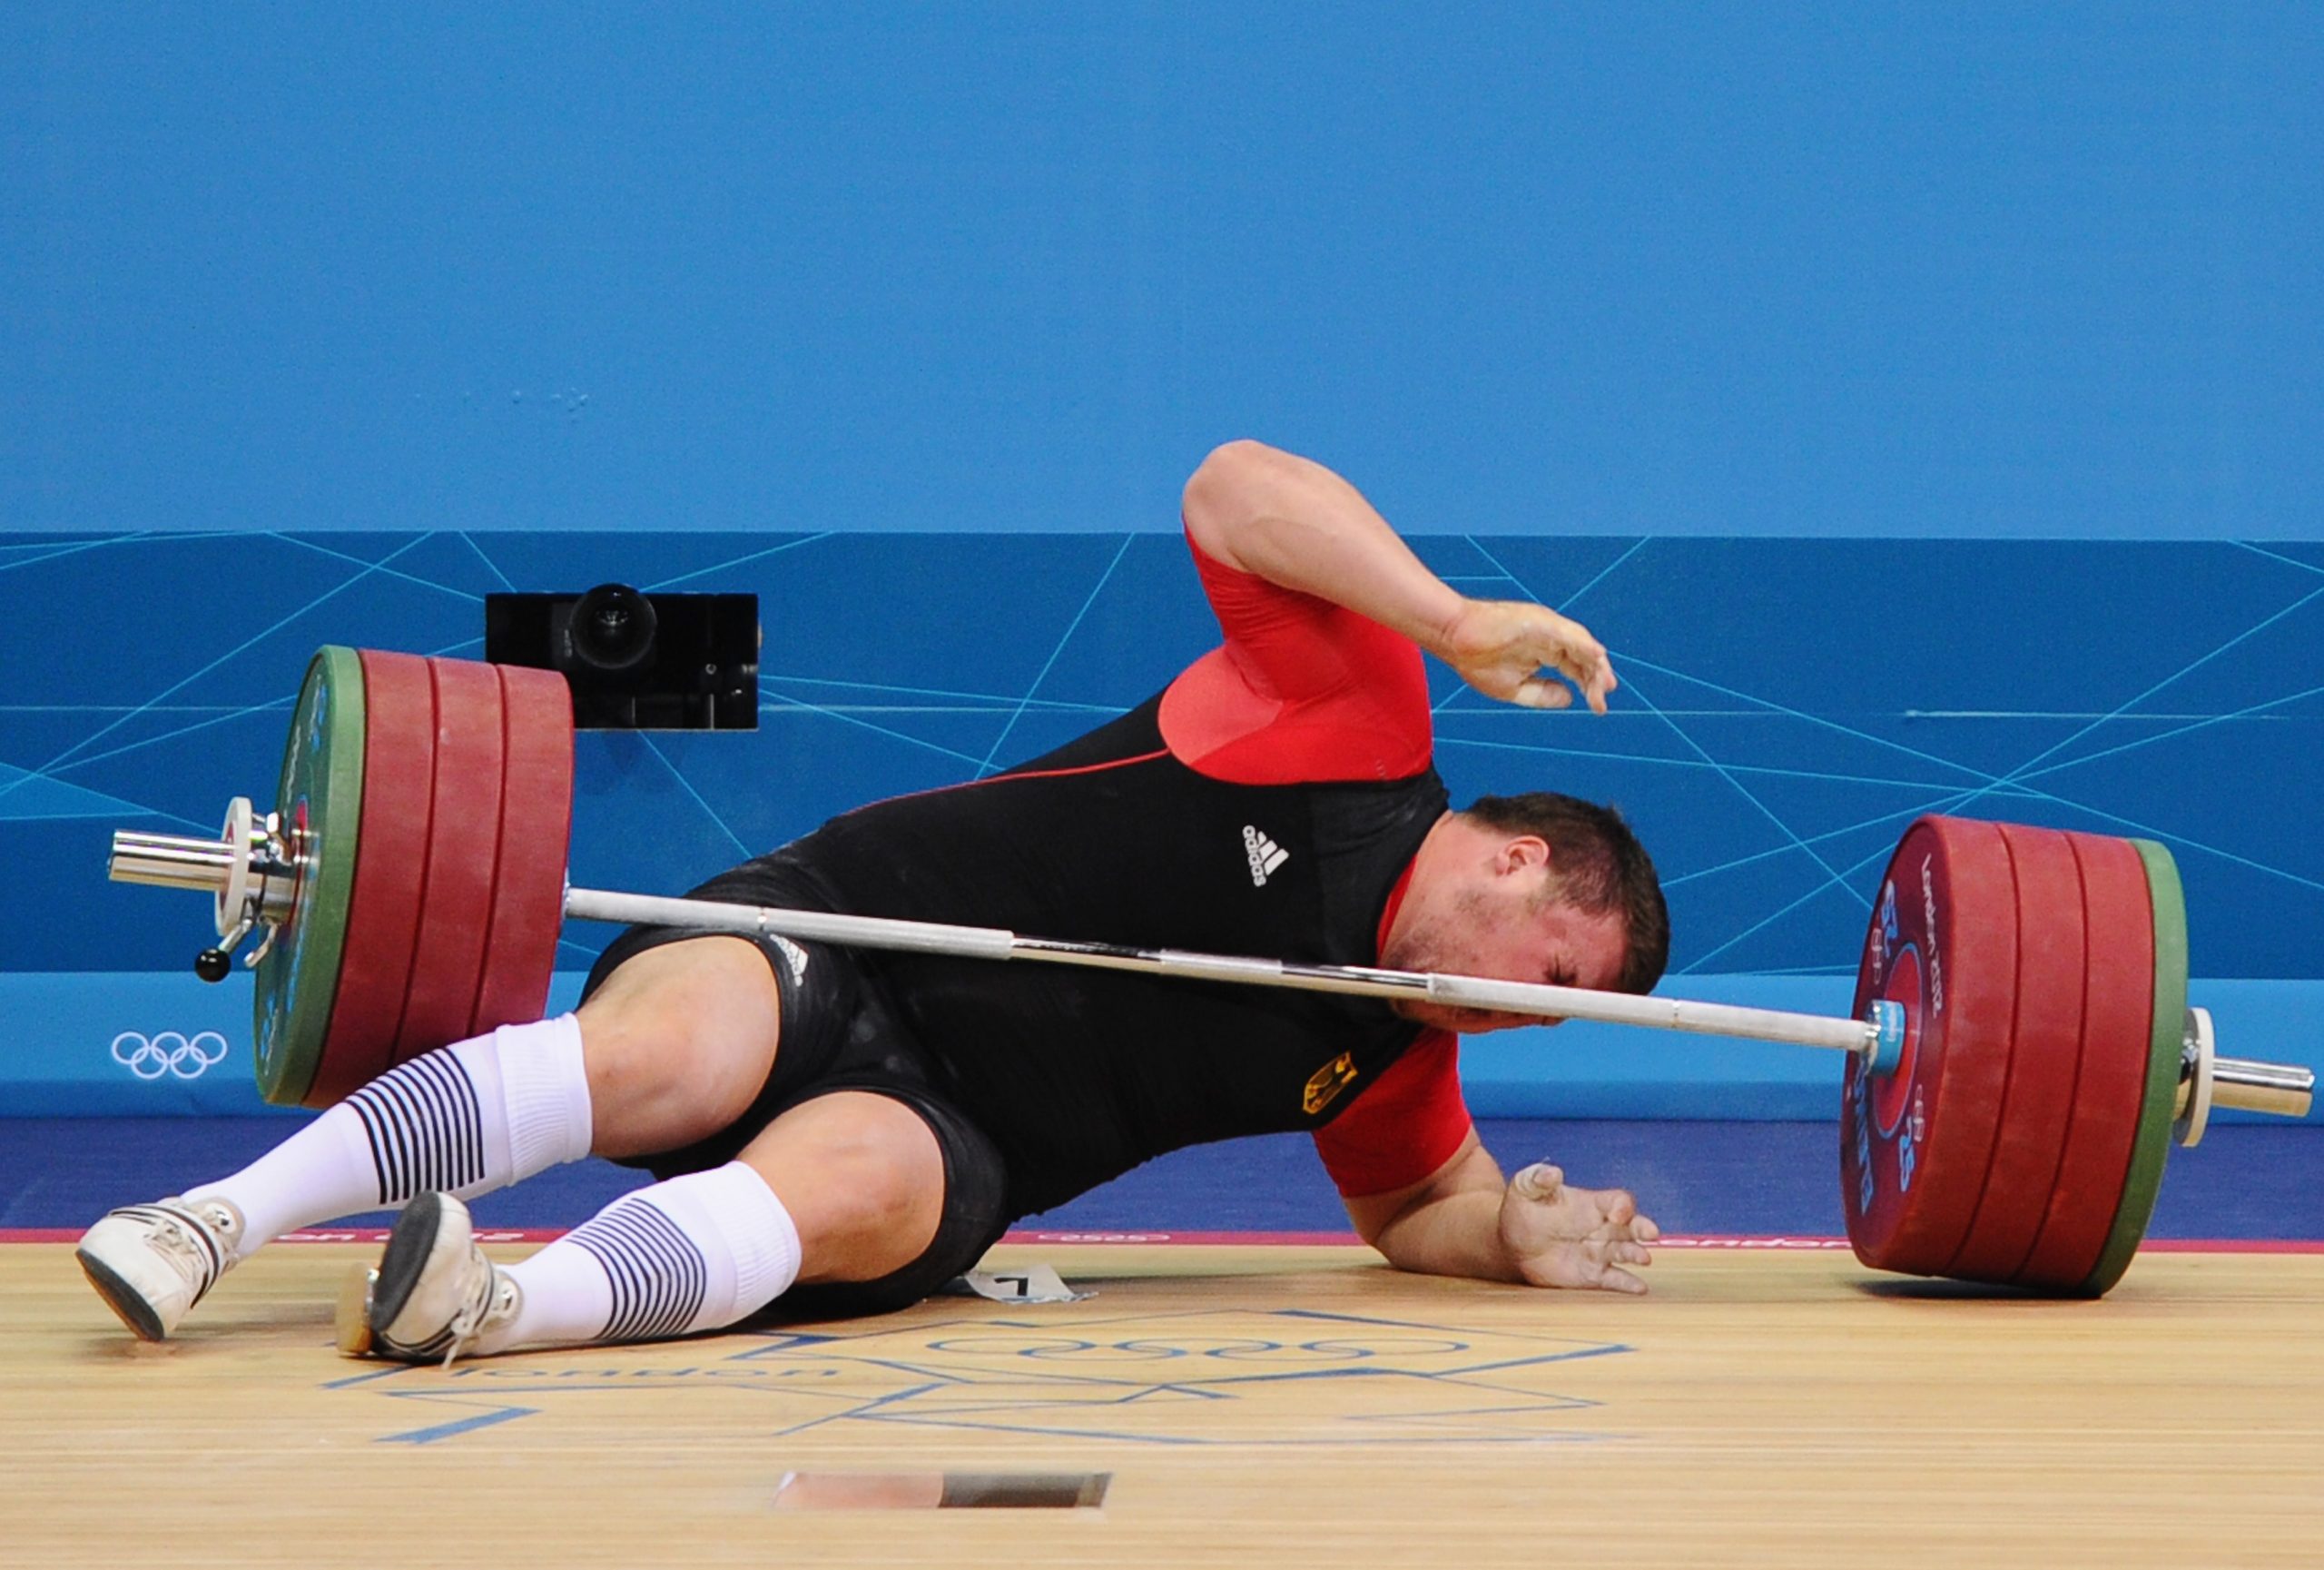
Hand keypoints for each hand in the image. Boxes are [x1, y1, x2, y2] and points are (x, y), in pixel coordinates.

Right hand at [1438, 599, 1617, 713]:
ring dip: (1596, 665)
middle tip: (1602, 700)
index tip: (1598, 706)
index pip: (1576, 669)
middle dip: (1597, 679)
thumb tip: (1569, 699)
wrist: (1454, 639)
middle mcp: (1552, 639)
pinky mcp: (1542, 622)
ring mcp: (1548, 629)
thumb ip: (1542, 694)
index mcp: (1546, 653)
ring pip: (1582, 646)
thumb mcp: (1514, 689)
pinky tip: (1596, 657)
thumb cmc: (1476, 660)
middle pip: (1585, 658)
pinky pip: (1570, 633)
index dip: (1589, 686)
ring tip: (1604, 685)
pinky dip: (1585, 645)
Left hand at [1497, 1163, 1658, 1293]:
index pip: (1617, 1201)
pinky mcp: (1591, 1275)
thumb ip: (1538, 1178)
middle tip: (1651, 1233)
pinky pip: (1614, 1280)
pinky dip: (1628, 1284)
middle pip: (1631, 1226)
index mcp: (1591, 1204)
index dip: (1622, 1205)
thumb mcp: (1525, 1187)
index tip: (1618, 1214)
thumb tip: (1552, 1172)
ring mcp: (1598, 1252)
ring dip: (1637, 1254)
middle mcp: (1601, 1228)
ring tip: (1644, 1258)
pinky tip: (1640, 1288)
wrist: (1511, 1243)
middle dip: (1643, 1228)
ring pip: (1626, 1252)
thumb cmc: (1522, 1209)